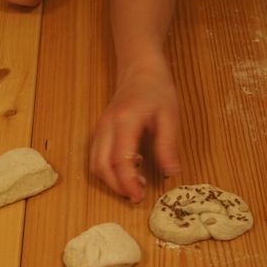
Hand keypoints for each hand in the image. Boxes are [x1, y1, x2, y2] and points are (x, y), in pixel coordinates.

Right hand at [90, 62, 181, 202]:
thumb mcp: (170, 116)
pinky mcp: (99, 131)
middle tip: (137, 196)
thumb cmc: (156, 90)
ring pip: (94, 164)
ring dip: (111, 180)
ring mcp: (99, 129)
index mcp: (125, 121)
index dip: (128, 182)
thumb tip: (171, 173)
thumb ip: (168, 145)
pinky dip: (108, 170)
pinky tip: (130, 167)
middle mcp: (106, 127)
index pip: (120, 160)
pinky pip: (96, 157)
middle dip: (117, 187)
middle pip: (100, 166)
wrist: (140, 69)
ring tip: (135, 183)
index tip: (139, 196)